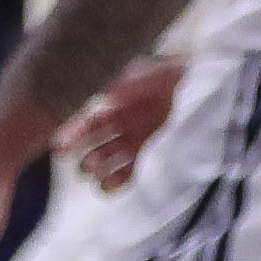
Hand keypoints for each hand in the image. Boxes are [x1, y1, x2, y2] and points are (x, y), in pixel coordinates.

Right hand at [59, 55, 181, 191]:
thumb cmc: (172, 74)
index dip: (71, 133)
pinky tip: (108, 186)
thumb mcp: (148, 73)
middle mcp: (117, 118)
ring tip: (97, 176)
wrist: (199, 84)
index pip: (85, 118)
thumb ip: (127, 83)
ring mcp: (131, 136)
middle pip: (92, 140)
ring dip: (98, 168)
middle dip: (84, 154)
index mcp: (112, 98)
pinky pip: (127, 168)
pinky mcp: (147, 151)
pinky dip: (117, 179)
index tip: (61, 147)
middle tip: (84, 166)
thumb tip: (107, 92)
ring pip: (106, 156)